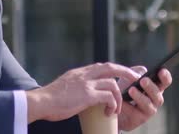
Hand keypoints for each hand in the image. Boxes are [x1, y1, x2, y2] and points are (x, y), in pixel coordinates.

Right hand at [26, 63, 140, 122]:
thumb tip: (80, 92)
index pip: (102, 66)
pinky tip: (109, 112)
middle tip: (136, 79)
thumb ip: (75, 85)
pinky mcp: (87, 94)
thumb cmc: (50, 99)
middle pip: (111, 68)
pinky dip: (113, 104)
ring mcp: (86, 83)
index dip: (116, 69)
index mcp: (80, 72)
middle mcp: (84, 75)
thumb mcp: (65, 86)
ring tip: (116, 109)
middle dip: (126, 72)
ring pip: (113, 84)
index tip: (125, 72)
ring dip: (118, 97)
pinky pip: (109, 96)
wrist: (41, 102)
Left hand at [117, 66, 171, 130]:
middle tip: (143, 80)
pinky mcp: (139, 119)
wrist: (113, 105)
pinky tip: (121, 101)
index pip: (165, 81)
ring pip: (148, 104)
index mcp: (156, 86)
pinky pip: (134, 113)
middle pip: (157, 94)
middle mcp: (155, 99)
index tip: (161, 70)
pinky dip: (127, 106)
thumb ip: (136, 71)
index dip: (165, 76)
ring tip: (131, 90)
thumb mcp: (129, 76)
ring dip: (140, 97)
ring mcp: (149, 110)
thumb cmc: (124, 88)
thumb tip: (141, 73)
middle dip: (151, 87)